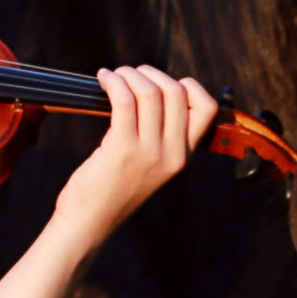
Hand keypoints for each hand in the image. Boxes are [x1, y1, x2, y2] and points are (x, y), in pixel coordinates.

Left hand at [52, 66, 217, 250]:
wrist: (89, 224)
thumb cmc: (110, 193)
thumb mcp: (149, 167)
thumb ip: (158, 138)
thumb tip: (148, 94)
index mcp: (183, 156)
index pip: (208, 108)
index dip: (188, 86)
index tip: (161, 83)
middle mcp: (173, 154)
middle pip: (178, 92)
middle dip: (151, 73)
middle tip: (129, 75)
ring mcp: (150, 152)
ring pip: (151, 92)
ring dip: (129, 74)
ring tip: (114, 76)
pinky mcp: (122, 150)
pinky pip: (124, 100)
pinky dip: (113, 82)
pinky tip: (103, 80)